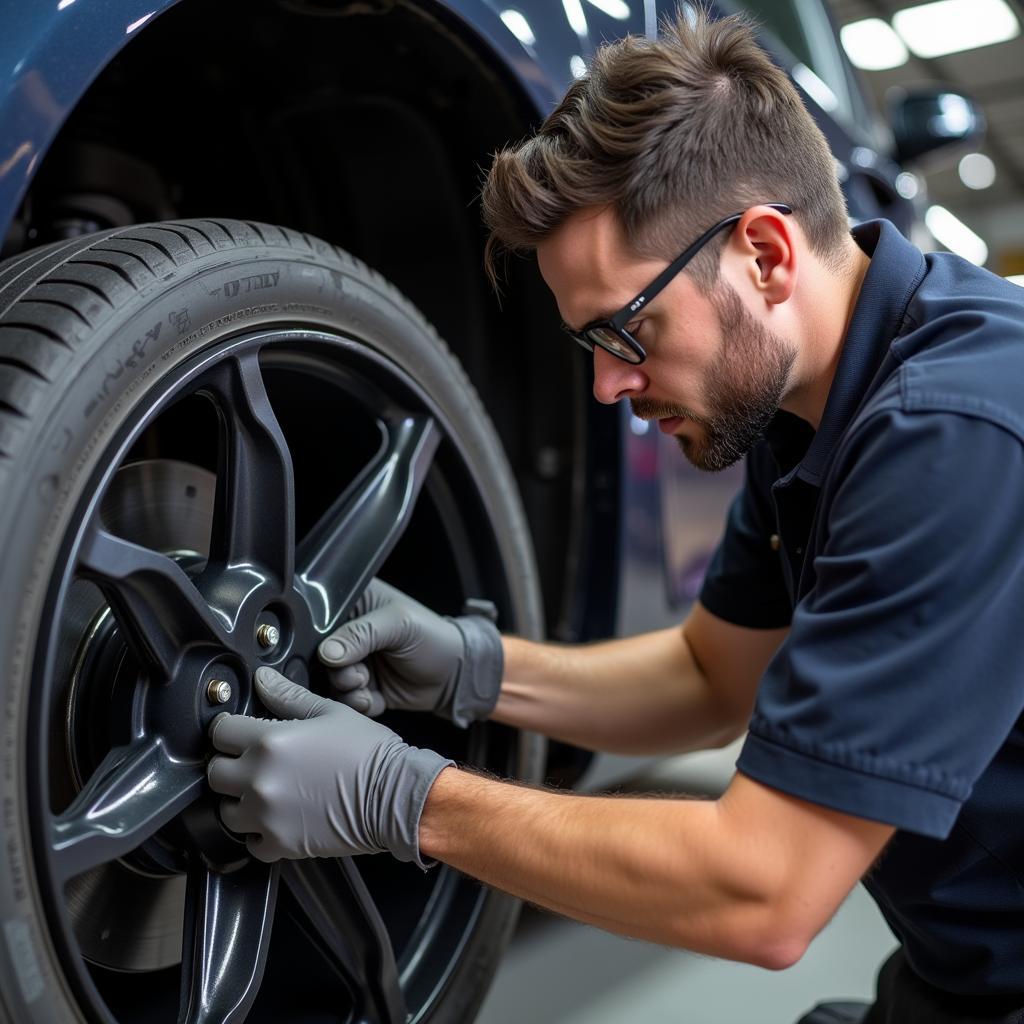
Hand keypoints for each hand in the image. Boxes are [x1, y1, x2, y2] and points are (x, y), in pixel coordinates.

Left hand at [207, 667, 452, 864]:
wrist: (394, 796)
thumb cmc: (368, 751)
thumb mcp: (330, 712)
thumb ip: (289, 697)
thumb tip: (263, 678)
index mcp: (269, 741)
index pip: (220, 732)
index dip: (230, 729)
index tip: (240, 733)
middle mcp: (259, 779)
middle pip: (216, 773)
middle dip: (231, 765)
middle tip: (254, 762)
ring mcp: (266, 816)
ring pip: (226, 811)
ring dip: (240, 801)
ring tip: (267, 792)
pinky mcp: (279, 844)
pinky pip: (250, 842)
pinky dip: (259, 833)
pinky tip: (279, 819)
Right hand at [317, 579, 503, 726]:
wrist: (456, 674)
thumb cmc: (433, 637)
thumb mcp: (399, 624)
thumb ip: (361, 634)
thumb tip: (327, 652)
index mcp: (356, 605)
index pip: (322, 620)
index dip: (323, 640)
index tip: (336, 654)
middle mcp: (350, 634)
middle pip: (321, 656)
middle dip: (339, 671)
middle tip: (360, 674)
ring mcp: (355, 662)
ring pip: (331, 681)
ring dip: (347, 690)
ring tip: (367, 687)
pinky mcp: (363, 688)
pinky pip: (347, 701)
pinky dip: (359, 704)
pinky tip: (374, 700)